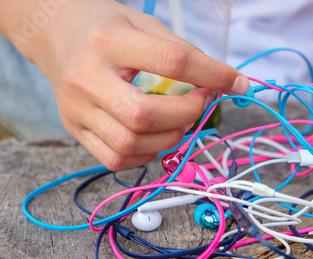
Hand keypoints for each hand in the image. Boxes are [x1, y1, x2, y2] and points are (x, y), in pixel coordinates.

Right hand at [15, 0, 247, 169]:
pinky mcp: (74, 129)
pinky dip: (146, 154)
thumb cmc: (107, 28)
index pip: (171, 61)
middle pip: (144, 114)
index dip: (212, 75)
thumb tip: (228, 83)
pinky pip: (116, 159)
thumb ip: (183, 53)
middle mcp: (87, 78)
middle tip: (201, 103)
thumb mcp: (144, 25)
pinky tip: (156, 137)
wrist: (56, 34)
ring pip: (130, 143)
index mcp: (107, 41)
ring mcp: (76, 109)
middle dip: (186, 114)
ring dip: (170, 138)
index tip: (235, 83)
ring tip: (181, 121)